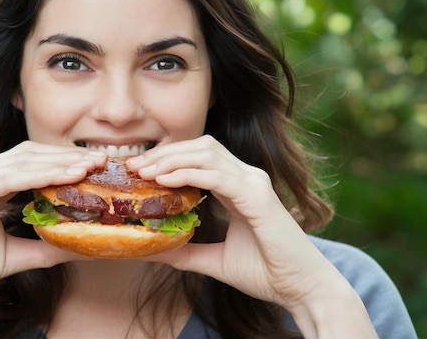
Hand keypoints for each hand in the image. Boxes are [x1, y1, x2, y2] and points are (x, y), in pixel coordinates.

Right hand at [0, 141, 105, 298]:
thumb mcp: (17, 254)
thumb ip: (46, 248)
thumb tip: (81, 249)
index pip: (34, 163)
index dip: (64, 161)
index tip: (96, 167)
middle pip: (33, 155)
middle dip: (68, 156)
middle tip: (102, 161)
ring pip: (25, 162)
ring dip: (60, 162)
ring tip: (90, 166)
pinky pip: (11, 178)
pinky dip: (40, 175)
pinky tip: (66, 177)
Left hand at [128, 135, 344, 309]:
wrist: (302, 289)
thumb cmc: (266, 272)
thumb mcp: (215, 260)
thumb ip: (185, 251)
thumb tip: (153, 250)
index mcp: (239, 186)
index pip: (200, 157)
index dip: (169, 157)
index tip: (139, 170)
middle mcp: (247, 177)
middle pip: (200, 147)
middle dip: (164, 153)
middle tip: (134, 166)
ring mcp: (254, 183)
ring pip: (207, 154)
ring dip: (171, 159)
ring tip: (144, 171)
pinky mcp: (257, 196)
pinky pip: (217, 176)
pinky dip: (188, 174)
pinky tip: (165, 180)